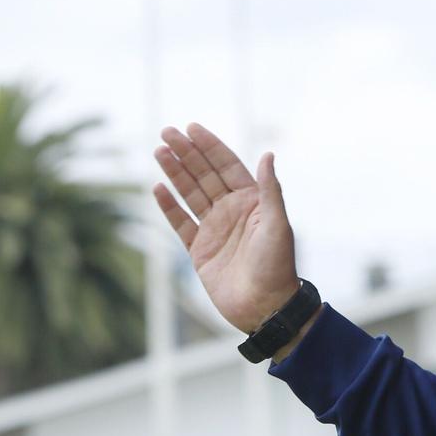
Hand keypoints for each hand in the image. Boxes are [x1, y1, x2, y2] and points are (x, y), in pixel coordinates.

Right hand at [152, 123, 304, 337]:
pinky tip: (157, 188)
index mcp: (252, 203)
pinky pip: (181, 223)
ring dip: (175, 172)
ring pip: (190, 194)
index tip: (192, 127)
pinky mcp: (200, 250)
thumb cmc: (277, 267)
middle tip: (167, 132)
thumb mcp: (278, 225)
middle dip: (187, 153)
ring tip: (159, 151)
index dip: (210, 146)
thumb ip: (270, 190)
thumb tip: (268, 154)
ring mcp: (215, 230)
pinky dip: (169, 206)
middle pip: (205, 175)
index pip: (227, 166)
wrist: (265, 307)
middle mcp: (232, 212)